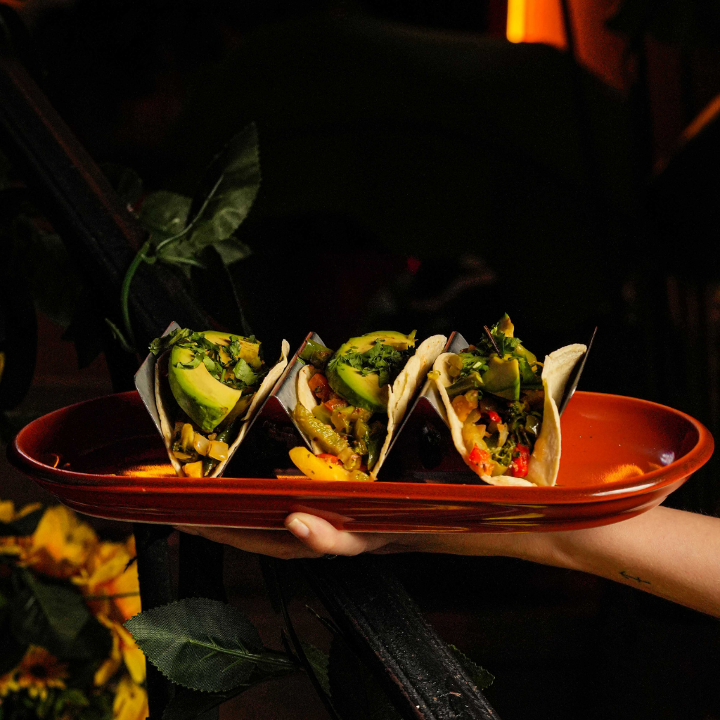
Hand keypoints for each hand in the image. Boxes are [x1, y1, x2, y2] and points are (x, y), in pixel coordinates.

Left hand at [173, 513, 420, 558]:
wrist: (390, 523)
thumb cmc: (371, 532)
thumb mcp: (354, 539)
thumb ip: (325, 539)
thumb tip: (294, 520)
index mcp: (287, 542)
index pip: (237, 535)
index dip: (206, 526)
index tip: (176, 514)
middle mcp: (281, 533)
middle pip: (232, 526)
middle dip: (201, 515)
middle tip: (168, 498)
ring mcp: (285, 521)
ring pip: (242, 515)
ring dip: (216, 504)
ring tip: (189, 490)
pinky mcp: (293, 506)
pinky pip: (259, 503)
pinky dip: (239, 495)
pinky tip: (228, 485)